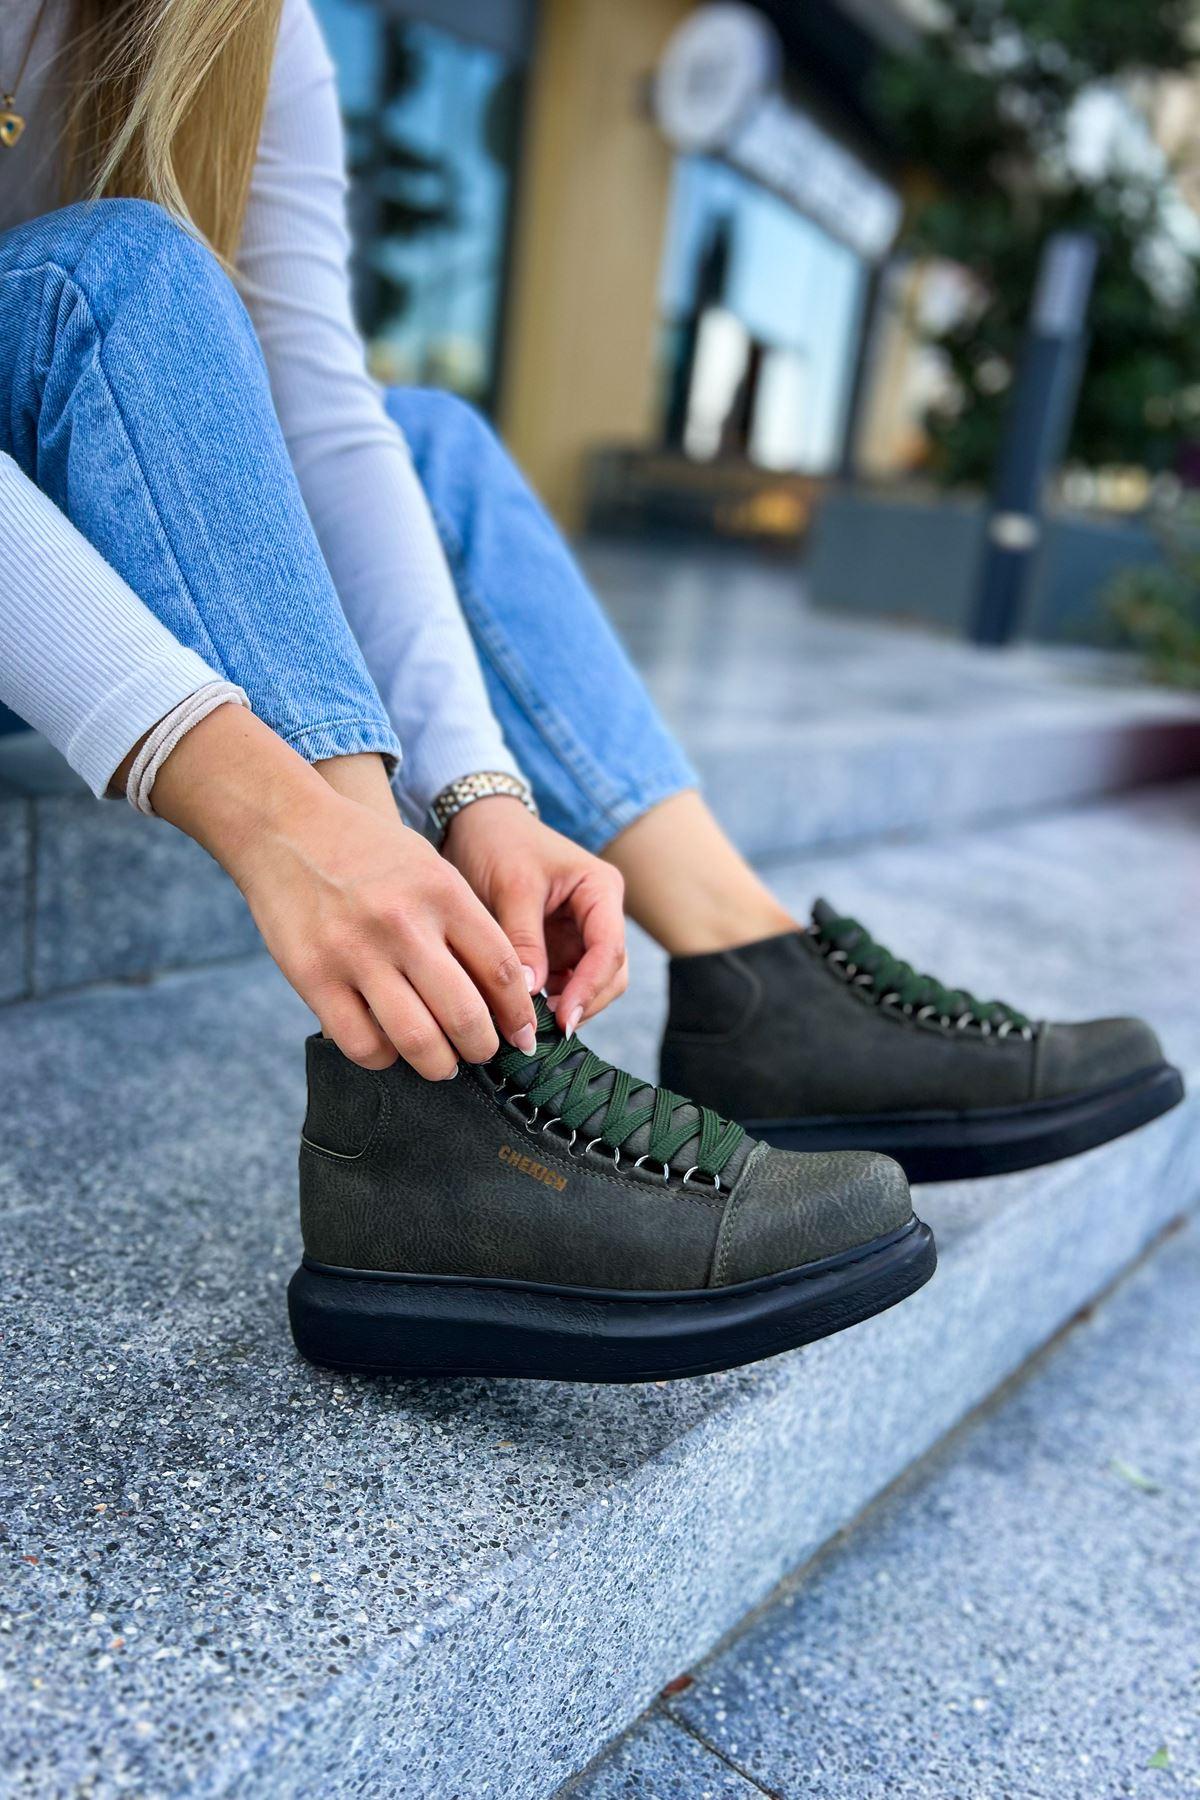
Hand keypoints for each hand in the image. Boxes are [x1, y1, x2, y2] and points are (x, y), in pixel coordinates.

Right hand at [149, 707, 537, 1076]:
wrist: (286, 826)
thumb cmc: (367, 852)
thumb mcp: (430, 868)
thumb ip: (464, 923)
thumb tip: (503, 996)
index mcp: (442, 892)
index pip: (502, 969)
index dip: (518, 1014)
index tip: (521, 1034)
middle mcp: (403, 924)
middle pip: (465, 1015)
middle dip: (483, 1048)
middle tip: (481, 1053)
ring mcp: (355, 953)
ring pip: (417, 1041)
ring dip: (439, 1065)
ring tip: (441, 1062)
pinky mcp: (313, 977)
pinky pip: (361, 1044)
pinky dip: (384, 1058)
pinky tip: (389, 1047)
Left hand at [442, 797, 627, 1033]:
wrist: (476, 825)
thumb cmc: (499, 842)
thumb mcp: (512, 887)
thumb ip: (523, 940)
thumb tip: (530, 994)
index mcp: (600, 890)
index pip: (609, 948)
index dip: (590, 988)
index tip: (564, 1019)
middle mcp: (599, 914)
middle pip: (610, 973)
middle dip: (583, 1002)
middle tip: (544, 1027)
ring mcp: (579, 934)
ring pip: (590, 984)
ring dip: (566, 1005)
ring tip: (530, 1021)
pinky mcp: (558, 948)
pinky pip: (563, 983)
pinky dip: (548, 1000)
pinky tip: (523, 1011)